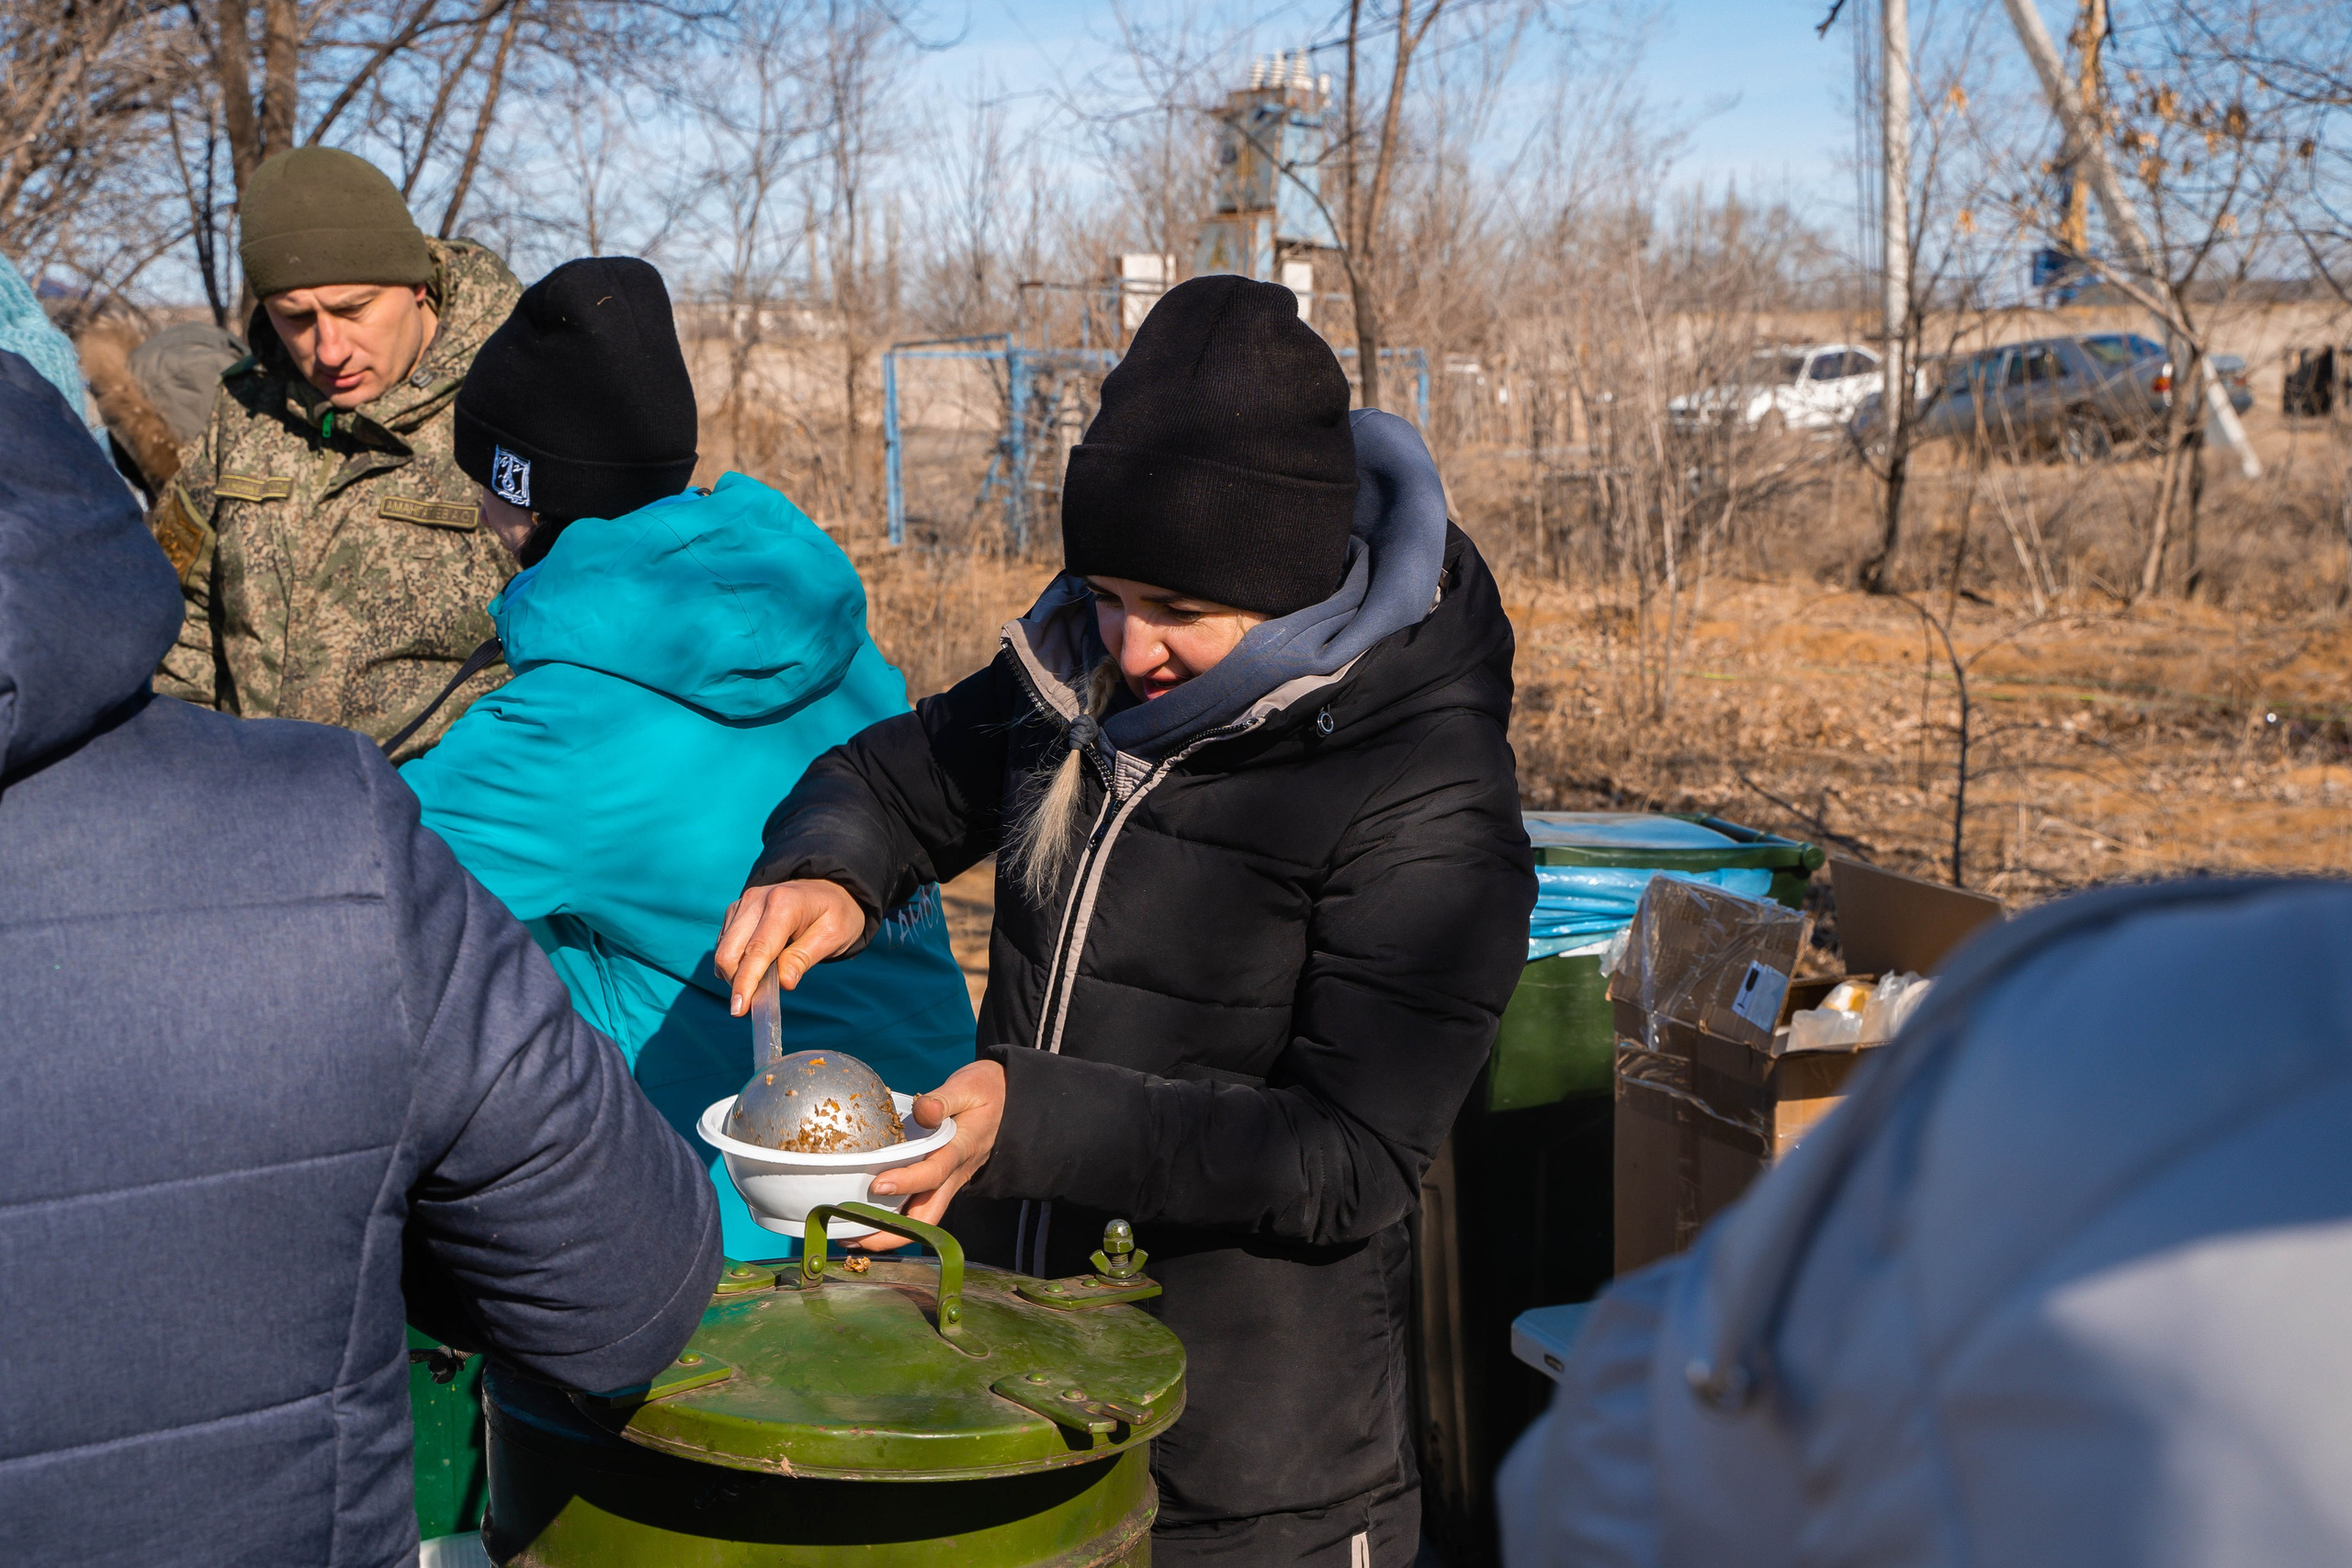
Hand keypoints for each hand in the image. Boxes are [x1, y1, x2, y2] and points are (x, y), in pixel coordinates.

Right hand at [715, 879, 864, 1014]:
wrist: (828, 889)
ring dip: (735, 973)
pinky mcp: (736, 910)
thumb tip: (784, 983)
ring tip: (764, 980)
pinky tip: (755, 966)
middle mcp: (757, 900)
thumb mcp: (833, 937)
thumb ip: (804, 958)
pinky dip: (735, 961)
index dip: (745, 982)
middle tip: (757, 1001)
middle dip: (737, 982)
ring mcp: (743, 903)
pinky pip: (725, 943)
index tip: (738, 1009)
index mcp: (783, 904)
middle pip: (730, 952)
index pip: (757, 950)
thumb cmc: (836, 914)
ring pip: (723, 949)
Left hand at [854, 1059, 1005, 1251]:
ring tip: (851, 1235)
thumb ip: (943, 1099)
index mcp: (961, 1149)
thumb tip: (923, 1111)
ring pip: (922, 1219)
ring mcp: (948, 1182)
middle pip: (928, 1217)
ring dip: (889, 1232)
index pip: (934, 1172)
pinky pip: (919, 1208)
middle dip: (893, 1233)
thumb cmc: (985, 1092)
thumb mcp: (968, 1087)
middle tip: (855, 1235)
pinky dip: (894, 1220)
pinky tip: (867, 1217)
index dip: (907, 1182)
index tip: (878, 1186)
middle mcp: (954, 1174)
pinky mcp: (941, 1182)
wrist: (1009, 1103)